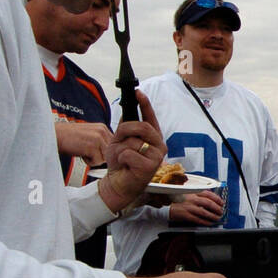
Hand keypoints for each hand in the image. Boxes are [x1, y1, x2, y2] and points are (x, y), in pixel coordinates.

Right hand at [55, 121, 113, 165]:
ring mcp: (97, 138)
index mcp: (102, 127)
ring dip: (93, 159)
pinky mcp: (92, 146)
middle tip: (86, 151)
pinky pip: (97, 162)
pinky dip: (88, 162)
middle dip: (99, 156)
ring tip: (83, 151)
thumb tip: (109, 153)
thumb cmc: (69, 138)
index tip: (93, 150)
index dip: (103, 152)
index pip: (112, 146)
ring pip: (104, 158)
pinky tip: (80, 153)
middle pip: (110, 153)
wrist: (55, 136)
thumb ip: (100, 141)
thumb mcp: (89, 135)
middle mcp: (102, 131)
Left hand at [101, 91, 164, 211]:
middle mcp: (159, 146)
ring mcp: (157, 157)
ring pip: (133, 141)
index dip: (145, 103)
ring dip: (121, 148)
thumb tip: (127, 111)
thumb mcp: (121, 141)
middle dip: (125, 130)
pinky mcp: (149, 167)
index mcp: (153, 137)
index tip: (137, 92)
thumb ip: (126, 128)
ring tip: (122, 158)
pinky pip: (129, 154)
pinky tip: (125, 166)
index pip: (150, 117)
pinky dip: (121, 159)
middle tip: (119, 139)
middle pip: (142, 126)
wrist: (118, 184)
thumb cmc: (121, 164)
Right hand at [169, 190, 224, 225]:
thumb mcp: (188, 194)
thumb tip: (210, 198)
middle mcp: (191, 199)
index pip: (208, 194)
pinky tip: (209, 223)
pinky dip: (205, 222)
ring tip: (217, 218)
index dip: (217, 198)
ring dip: (212, 216)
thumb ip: (198, 194)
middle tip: (221, 211)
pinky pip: (198, 219)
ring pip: (204, 212)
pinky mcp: (186, 215)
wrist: (166, 207)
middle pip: (208, 203)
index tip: (221, 202)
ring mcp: (189, 207)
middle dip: (216, 208)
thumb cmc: (178, 201)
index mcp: (193, 192)